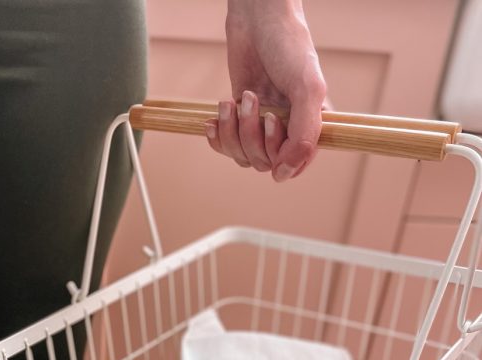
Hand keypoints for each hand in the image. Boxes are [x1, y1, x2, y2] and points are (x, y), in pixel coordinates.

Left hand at [206, 0, 326, 180]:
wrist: (259, 19)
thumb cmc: (289, 47)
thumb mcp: (307, 89)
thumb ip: (304, 134)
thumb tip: (285, 173)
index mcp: (310, 126)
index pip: (293, 166)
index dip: (279, 155)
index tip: (273, 122)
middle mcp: (287, 130)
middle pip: (263, 163)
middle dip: (251, 135)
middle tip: (252, 99)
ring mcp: (262, 125)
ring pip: (243, 156)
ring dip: (233, 131)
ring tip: (234, 100)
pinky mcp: (240, 118)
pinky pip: (227, 146)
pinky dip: (218, 135)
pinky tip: (215, 118)